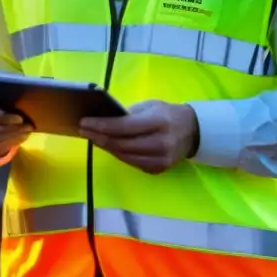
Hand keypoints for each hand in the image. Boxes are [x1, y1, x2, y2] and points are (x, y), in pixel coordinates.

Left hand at [80, 100, 198, 174]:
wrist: (193, 131)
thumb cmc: (167, 114)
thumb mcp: (150, 106)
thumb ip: (128, 114)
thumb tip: (102, 119)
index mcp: (159, 122)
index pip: (124, 127)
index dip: (102, 125)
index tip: (84, 122)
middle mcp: (161, 143)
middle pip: (122, 144)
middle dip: (98, 137)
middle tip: (83, 130)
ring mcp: (161, 159)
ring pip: (124, 155)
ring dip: (105, 146)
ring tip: (91, 137)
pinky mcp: (159, 169)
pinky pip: (132, 162)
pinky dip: (117, 154)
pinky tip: (106, 146)